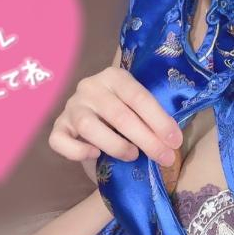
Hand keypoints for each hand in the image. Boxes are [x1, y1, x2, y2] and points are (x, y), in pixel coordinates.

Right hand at [49, 67, 182, 167]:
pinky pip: (60, 140)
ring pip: (88, 126)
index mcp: (114, 77)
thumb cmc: (126, 115)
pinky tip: (94, 154)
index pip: (138, 97)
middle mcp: (90, 87)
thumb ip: (151, 119)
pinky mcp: (58, 127)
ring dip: (115, 145)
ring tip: (132, 156)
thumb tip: (172, 141)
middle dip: (146, 139)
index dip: (158, 120)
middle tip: (164, 157)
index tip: (174, 141)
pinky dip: (77, 151)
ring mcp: (72, 106)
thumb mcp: (139, 110)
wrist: (98, 121)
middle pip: (118, 114)